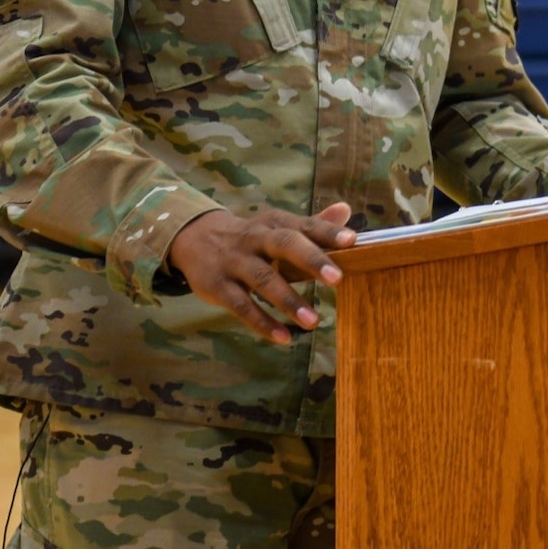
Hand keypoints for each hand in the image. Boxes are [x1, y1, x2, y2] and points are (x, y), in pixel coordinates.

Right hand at [167, 201, 356, 343]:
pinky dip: (262, 323)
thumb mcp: (277, 226)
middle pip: (285, 245)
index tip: (353, 241)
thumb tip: (346, 210)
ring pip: (263, 279)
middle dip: (311, 260)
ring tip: (313, 321)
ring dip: (288, 300)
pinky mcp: (218, 286)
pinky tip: (283, 338)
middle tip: (337, 279)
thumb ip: (313, 223)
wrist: (194, 238)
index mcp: (276, 223)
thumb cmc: (252, 236)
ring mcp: (235, 262)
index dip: (328, 232)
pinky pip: (241, 306)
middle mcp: (256, 238)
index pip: (305, 225)